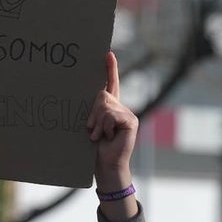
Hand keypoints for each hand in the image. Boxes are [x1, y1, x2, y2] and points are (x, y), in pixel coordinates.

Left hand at [87, 52, 138, 217]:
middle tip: (91, 130)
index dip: (110, 69)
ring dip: (97, 122)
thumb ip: (94, 111)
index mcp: (110, 108)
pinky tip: (108, 137)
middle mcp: (120, 108)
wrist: (105, 166)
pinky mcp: (131, 121)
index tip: (107, 54)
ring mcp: (127, 114)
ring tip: (98, 136)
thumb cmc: (94, 149)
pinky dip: (105, 126)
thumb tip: (97, 97)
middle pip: (101, 95)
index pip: (111, 85)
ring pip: (105, 105)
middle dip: (92, 112)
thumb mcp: (91, 126)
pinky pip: (111, 115)